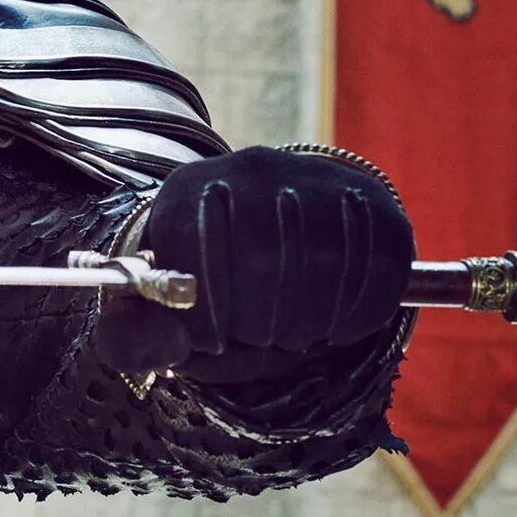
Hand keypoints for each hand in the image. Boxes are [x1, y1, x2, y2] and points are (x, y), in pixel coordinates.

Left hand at [95, 146, 410, 381]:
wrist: (273, 242)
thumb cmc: (208, 289)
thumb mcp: (164, 313)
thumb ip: (140, 338)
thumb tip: (161, 348)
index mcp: (189, 192)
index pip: (193, 239)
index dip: (202, 306)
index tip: (210, 341)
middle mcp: (251, 168)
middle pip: (263, 252)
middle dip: (261, 319)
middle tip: (260, 338)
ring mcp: (314, 177)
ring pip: (326, 257)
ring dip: (310, 319)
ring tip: (292, 332)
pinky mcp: (368, 199)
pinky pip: (376, 261)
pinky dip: (357, 311)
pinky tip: (332, 322)